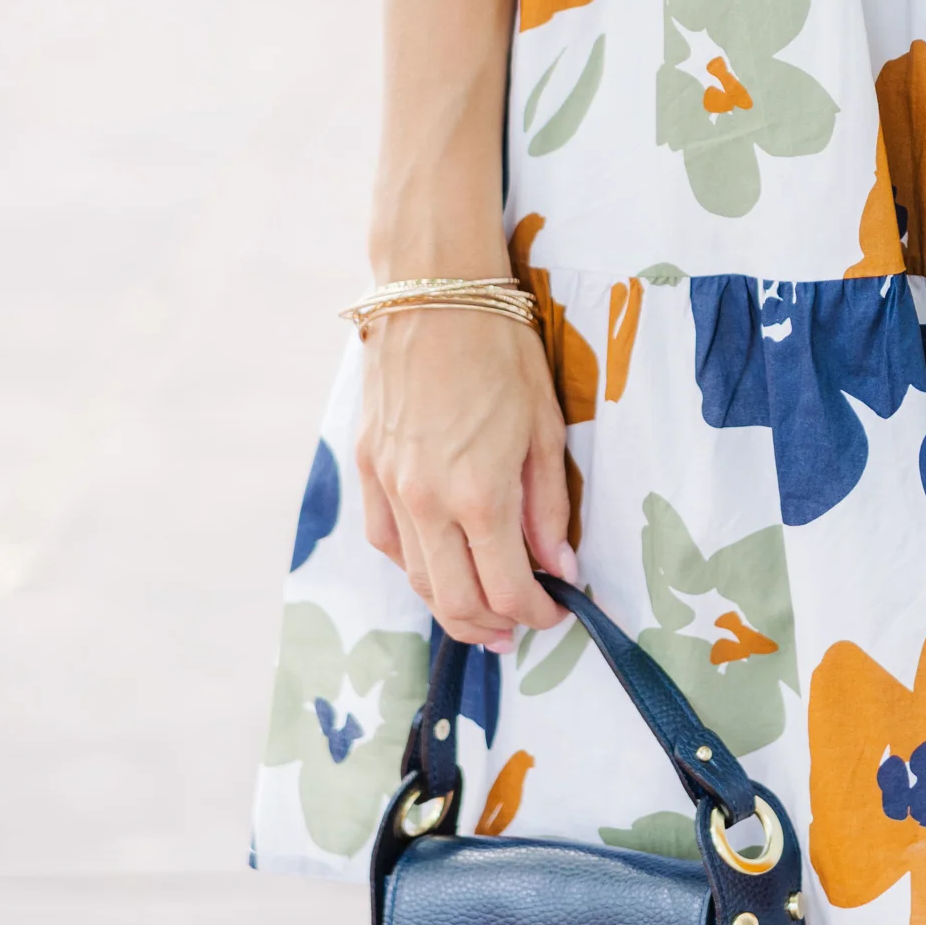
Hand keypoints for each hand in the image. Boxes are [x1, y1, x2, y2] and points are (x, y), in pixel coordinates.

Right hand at [356, 307, 578, 648]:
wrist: (434, 293)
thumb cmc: (500, 351)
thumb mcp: (544, 427)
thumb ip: (548, 507)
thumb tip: (560, 566)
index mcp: (479, 495)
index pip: (507, 588)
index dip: (536, 613)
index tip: (555, 612)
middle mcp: (426, 503)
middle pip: (454, 600)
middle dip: (491, 626)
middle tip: (518, 631)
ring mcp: (389, 487)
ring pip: (415, 577)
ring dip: (450, 605)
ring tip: (481, 611)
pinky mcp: (366, 466)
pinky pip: (386, 539)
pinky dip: (413, 563)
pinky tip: (437, 562)